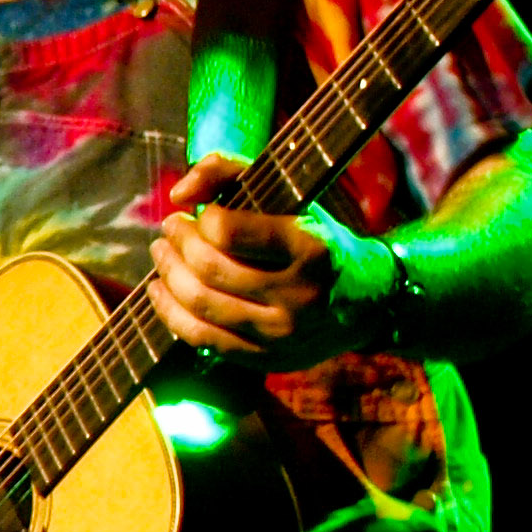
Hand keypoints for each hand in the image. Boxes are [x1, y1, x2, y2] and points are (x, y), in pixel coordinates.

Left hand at [148, 156, 375, 364]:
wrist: (371, 302)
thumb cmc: (320, 238)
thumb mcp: (291, 194)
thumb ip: (231, 173)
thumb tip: (179, 193)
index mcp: (309, 248)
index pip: (228, 232)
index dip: (200, 220)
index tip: (192, 213)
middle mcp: (299, 295)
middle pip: (209, 269)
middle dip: (177, 245)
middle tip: (169, 230)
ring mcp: (283, 333)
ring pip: (200, 305)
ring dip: (167, 275)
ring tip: (161, 254)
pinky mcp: (268, 359)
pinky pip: (202, 339)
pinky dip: (170, 313)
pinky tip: (160, 290)